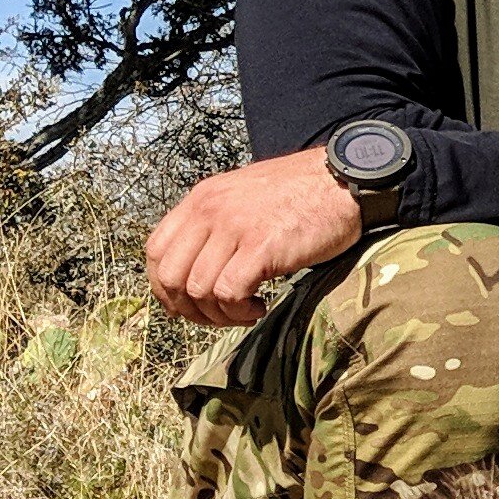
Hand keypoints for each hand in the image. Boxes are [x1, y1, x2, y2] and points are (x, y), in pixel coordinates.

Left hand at [145, 149, 363, 327]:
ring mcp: (234, 228)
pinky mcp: (261, 247)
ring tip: (246, 312)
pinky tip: (260, 307)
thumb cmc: (302, 193)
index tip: (185, 304)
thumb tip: (197, 270)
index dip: (163, 287)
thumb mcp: (243, 197)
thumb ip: (215, 224)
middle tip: (217, 316)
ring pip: (199, 290)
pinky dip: (240, 311)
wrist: (343, 181)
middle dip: (189, 308)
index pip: (156, 250)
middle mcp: (210, 211)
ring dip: (219, 314)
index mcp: (202, 199)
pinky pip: (230, 293)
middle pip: (171, 276)